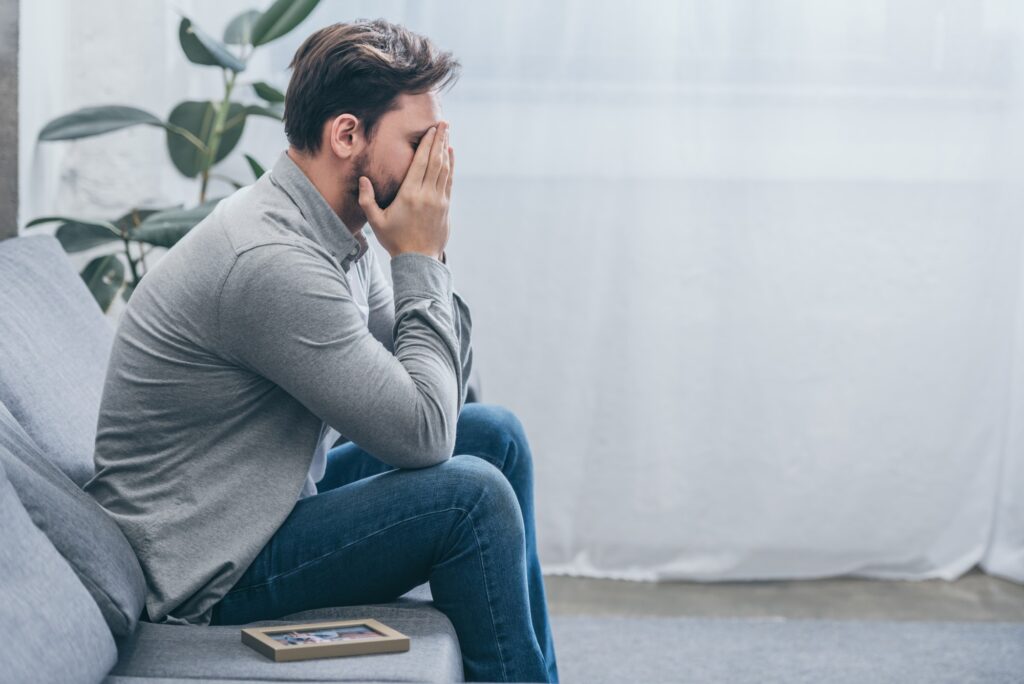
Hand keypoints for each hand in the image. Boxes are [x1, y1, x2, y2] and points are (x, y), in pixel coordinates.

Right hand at [358, 121, 453, 259]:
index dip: (427, 144)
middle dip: (439, 140)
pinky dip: (450, 166)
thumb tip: (363, 179)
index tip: (431, 129)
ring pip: (444, 169)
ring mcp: (439, 200)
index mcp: (409, 194)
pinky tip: (450, 155)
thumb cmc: (395, 240)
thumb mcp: (376, 221)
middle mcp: (427, 194)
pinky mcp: (446, 207)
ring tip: (447, 134)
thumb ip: (367, 199)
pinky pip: (449, 181)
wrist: (418, 260)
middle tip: (443, 123)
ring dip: (446, 150)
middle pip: (435, 161)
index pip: (420, 162)